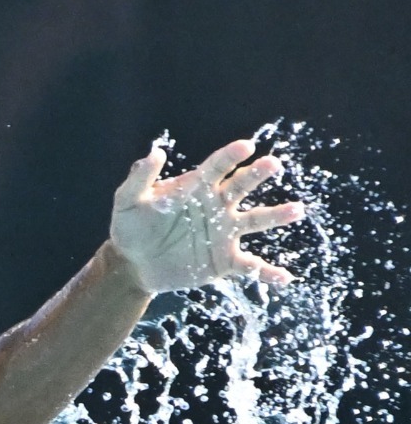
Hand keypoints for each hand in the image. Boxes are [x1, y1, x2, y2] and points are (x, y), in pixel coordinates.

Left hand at [109, 138, 307, 294]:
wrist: (132, 264)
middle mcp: (216, 207)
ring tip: (296, 210)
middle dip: (256, 174)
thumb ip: (140, 177)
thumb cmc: (130, 227)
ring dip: (276, 215)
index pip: (216, 167)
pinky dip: (267, 272)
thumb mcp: (127, 200)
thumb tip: (156, 152)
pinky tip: (285, 277)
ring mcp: (224, 234)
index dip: (231, 156)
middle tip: (272, 163)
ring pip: (255, 221)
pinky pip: (250, 266)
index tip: (246, 146)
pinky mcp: (224, 261)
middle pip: (240, 187)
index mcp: (196, 188)